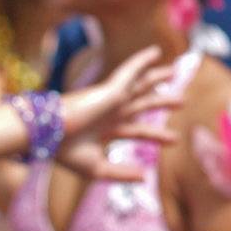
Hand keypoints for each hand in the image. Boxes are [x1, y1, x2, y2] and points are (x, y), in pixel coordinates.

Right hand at [56, 45, 181, 180]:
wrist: (48, 135)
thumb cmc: (65, 152)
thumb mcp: (96, 169)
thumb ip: (121, 174)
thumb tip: (145, 178)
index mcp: (106, 129)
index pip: (137, 130)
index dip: (157, 135)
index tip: (175, 139)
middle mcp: (110, 111)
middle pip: (142, 104)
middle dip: (161, 102)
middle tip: (182, 101)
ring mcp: (111, 99)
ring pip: (139, 85)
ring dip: (156, 78)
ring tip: (174, 70)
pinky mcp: (111, 89)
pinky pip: (130, 71)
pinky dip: (142, 61)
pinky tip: (156, 52)